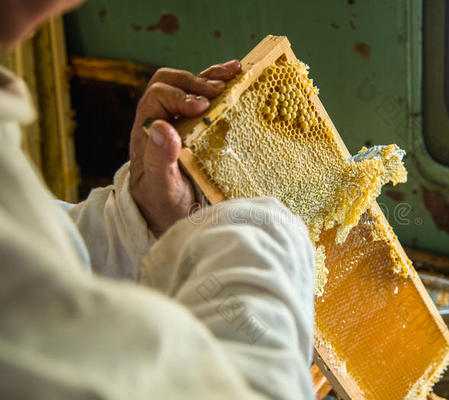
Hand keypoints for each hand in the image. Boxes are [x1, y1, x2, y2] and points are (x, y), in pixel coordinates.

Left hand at [129, 60, 240, 236]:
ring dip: (211, 75)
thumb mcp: (160, 188)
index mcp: (147, 132)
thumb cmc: (163, 206)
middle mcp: (162, 121)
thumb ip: (159, 160)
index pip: (157, 97)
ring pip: (189, 84)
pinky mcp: (199, 126)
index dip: (179, 96)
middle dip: (196, 81)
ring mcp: (181, 121)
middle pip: (170, 82)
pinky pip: (206, 97)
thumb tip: (162, 126)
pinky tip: (238, 77)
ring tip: (235, 71)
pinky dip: (221, 84)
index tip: (203, 107)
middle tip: (220, 90)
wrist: (171, 217)